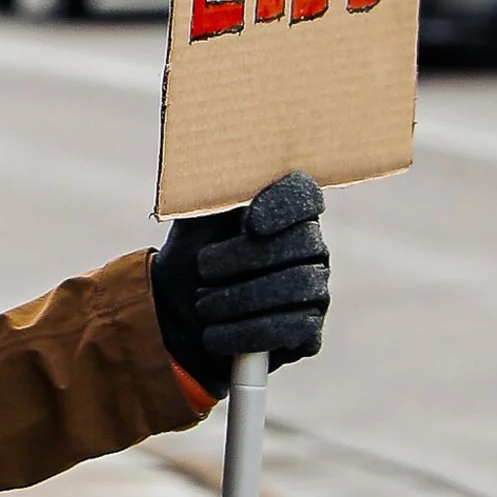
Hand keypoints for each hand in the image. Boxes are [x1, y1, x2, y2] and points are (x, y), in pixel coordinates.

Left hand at [150, 172, 328, 386]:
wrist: (180, 317)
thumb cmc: (192, 258)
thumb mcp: (192, 223)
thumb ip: (209, 193)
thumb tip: (215, 161)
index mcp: (285, 211)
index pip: (304, 194)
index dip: (285, 205)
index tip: (251, 223)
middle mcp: (311, 248)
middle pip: (300, 244)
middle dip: (245, 259)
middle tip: (203, 271)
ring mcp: (316, 290)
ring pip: (298, 287)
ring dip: (242, 298)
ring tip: (203, 305)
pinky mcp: (309, 333)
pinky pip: (295, 329)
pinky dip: (248, 332)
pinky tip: (216, 335)